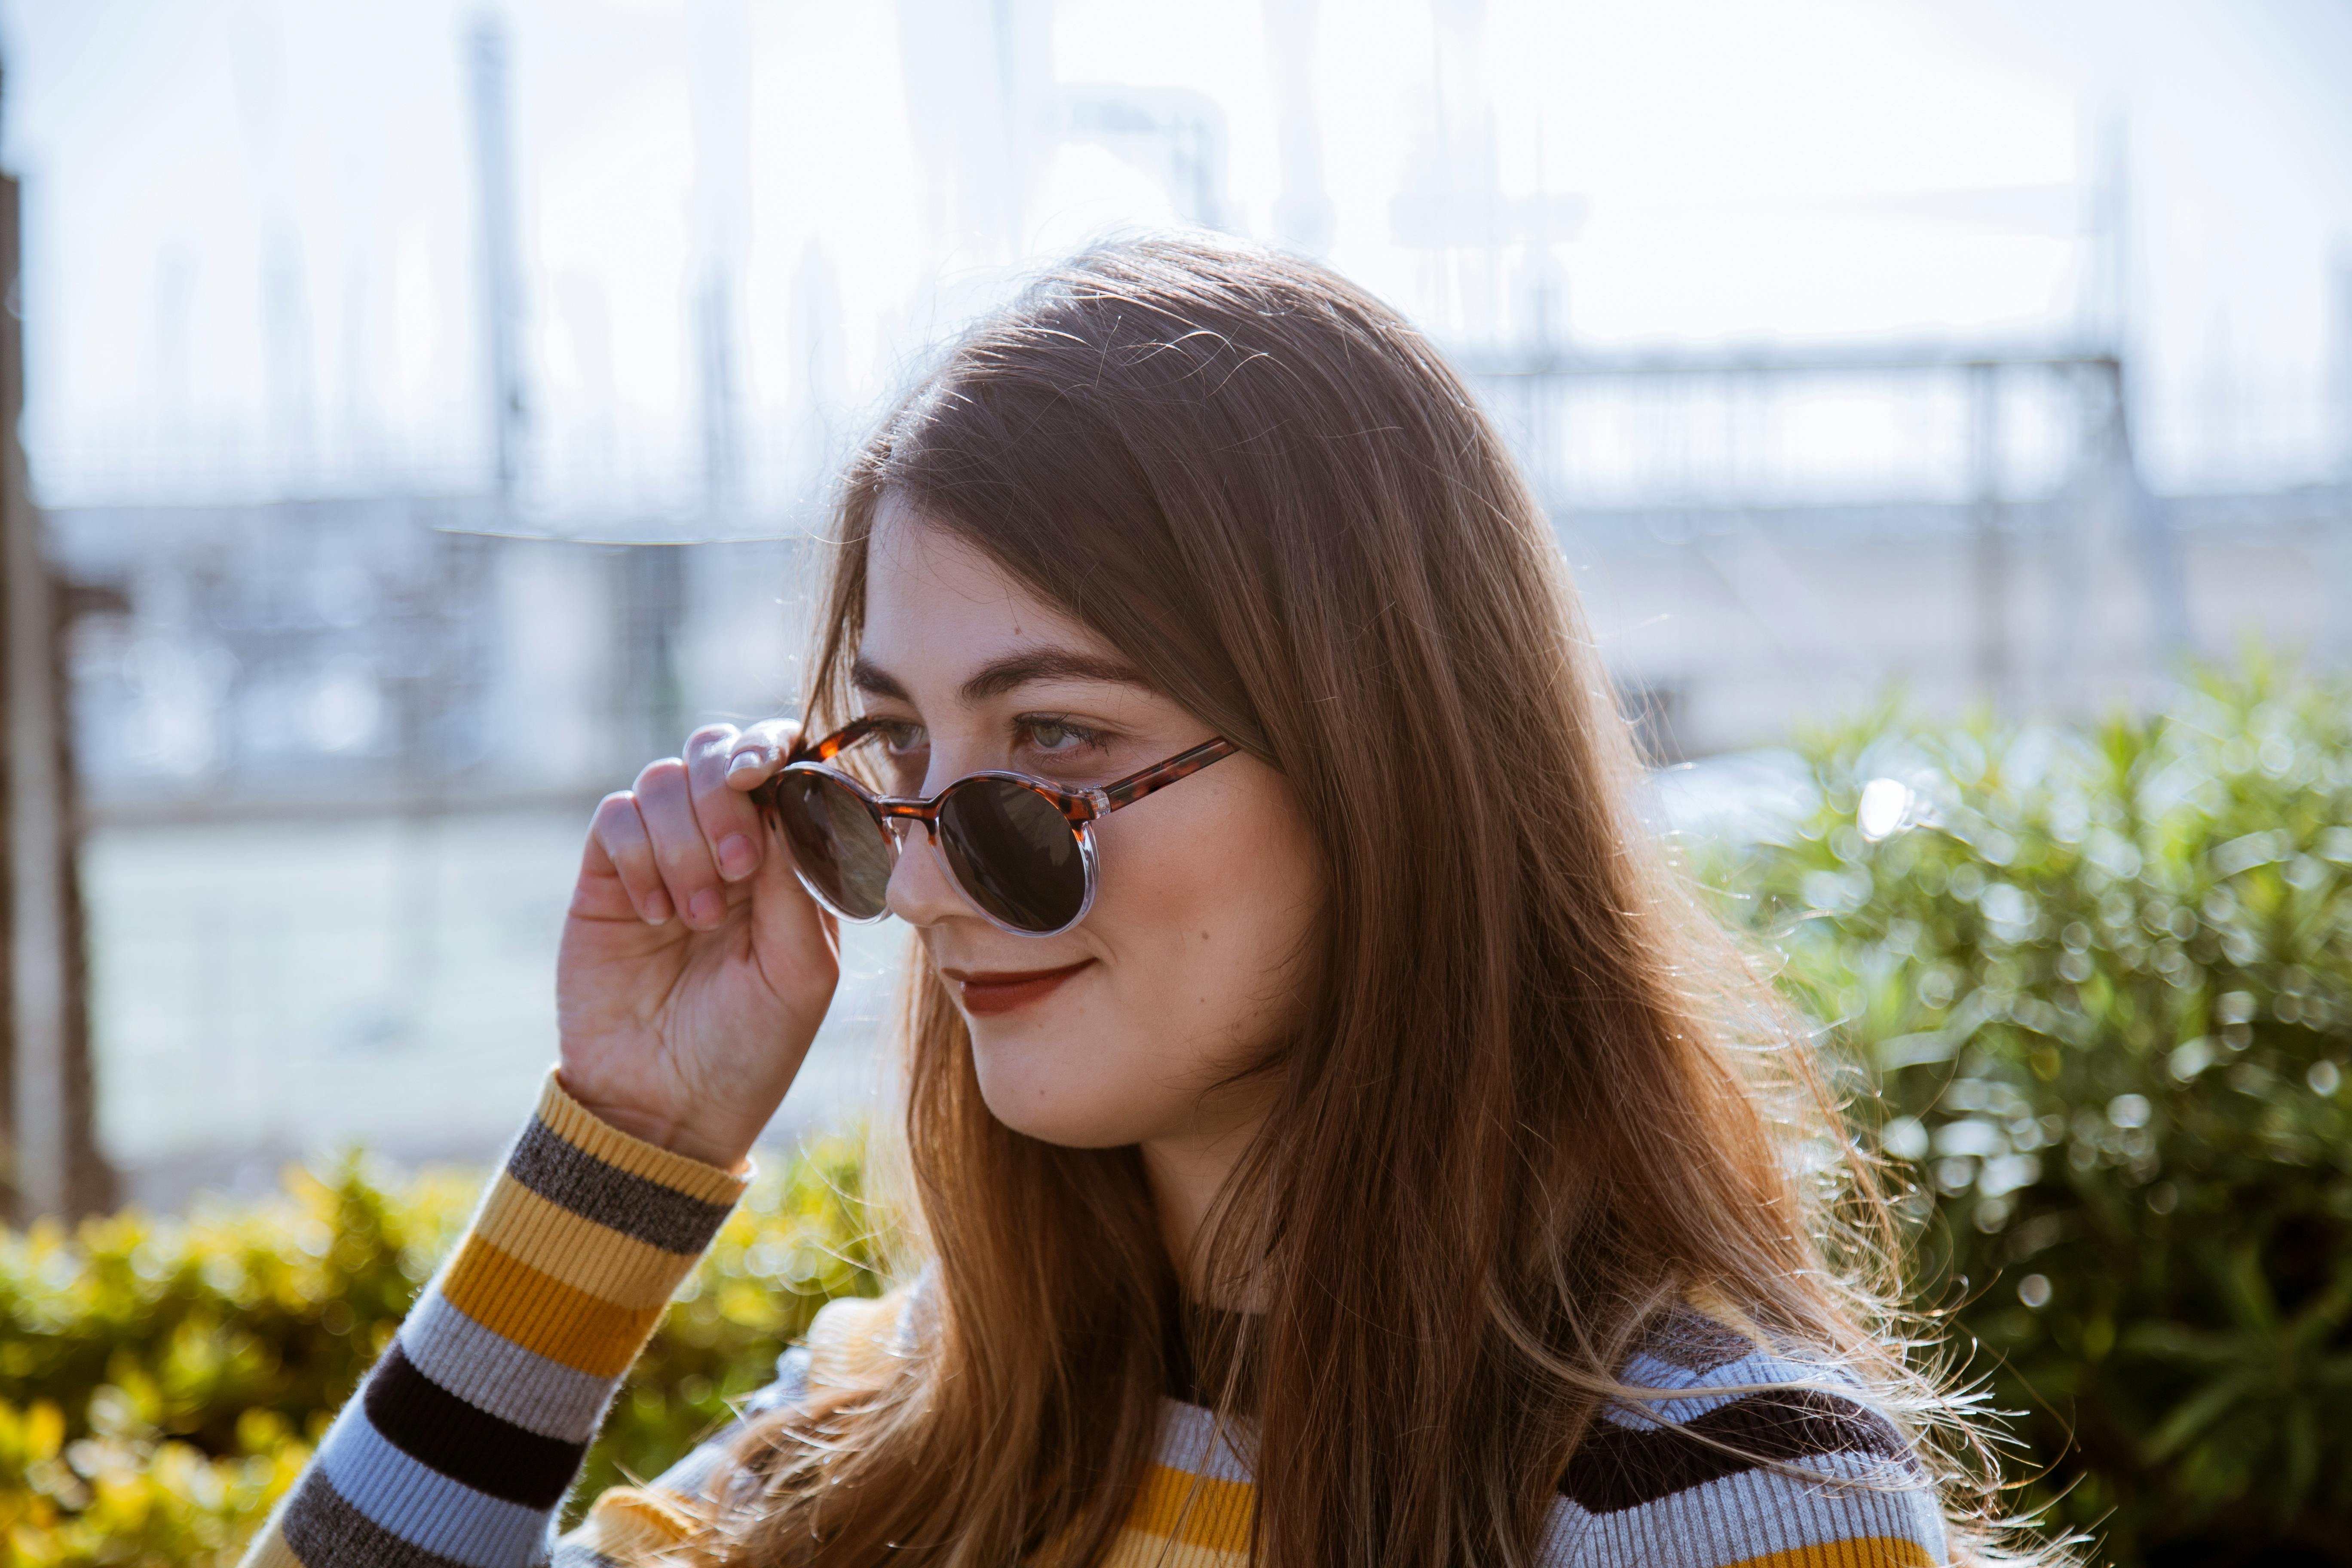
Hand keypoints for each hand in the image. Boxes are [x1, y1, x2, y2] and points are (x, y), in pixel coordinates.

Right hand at [555, 720, 836, 1170]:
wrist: (663, 1107)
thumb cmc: (748, 1048)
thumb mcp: (800, 972)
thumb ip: (796, 882)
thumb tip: (780, 798)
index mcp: (788, 862)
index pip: (784, 769)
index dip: (774, 751)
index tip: (765, 773)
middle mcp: (727, 845)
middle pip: (720, 753)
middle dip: (726, 792)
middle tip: (735, 868)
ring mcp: (664, 856)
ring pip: (666, 778)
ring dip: (684, 839)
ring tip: (696, 916)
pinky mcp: (607, 877)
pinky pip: (616, 816)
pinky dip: (637, 854)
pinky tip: (654, 916)